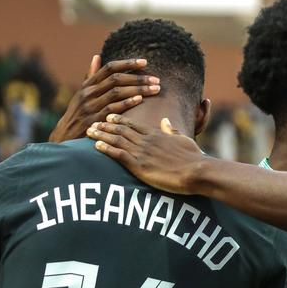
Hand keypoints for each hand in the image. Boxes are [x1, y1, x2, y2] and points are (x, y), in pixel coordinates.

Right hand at [49, 56, 160, 142]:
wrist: (64, 136)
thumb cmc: (78, 113)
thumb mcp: (82, 94)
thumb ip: (91, 76)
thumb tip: (97, 56)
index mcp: (88, 85)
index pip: (109, 68)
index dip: (128, 64)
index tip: (145, 62)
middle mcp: (89, 93)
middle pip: (116, 79)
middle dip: (138, 77)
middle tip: (156, 79)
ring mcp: (91, 106)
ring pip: (117, 92)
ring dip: (138, 89)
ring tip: (155, 89)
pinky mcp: (94, 119)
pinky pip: (113, 108)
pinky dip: (127, 102)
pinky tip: (141, 99)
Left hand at [88, 115, 206, 194]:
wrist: (197, 170)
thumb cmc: (193, 158)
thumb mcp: (183, 139)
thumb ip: (172, 130)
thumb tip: (165, 121)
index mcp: (157, 134)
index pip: (134, 124)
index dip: (120, 120)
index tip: (109, 116)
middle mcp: (147, 140)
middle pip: (121, 130)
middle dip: (106, 125)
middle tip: (93, 122)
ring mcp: (142, 152)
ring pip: (117, 139)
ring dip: (102, 135)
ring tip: (89, 132)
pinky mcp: (139, 165)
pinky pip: (118, 154)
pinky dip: (106, 149)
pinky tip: (96, 146)